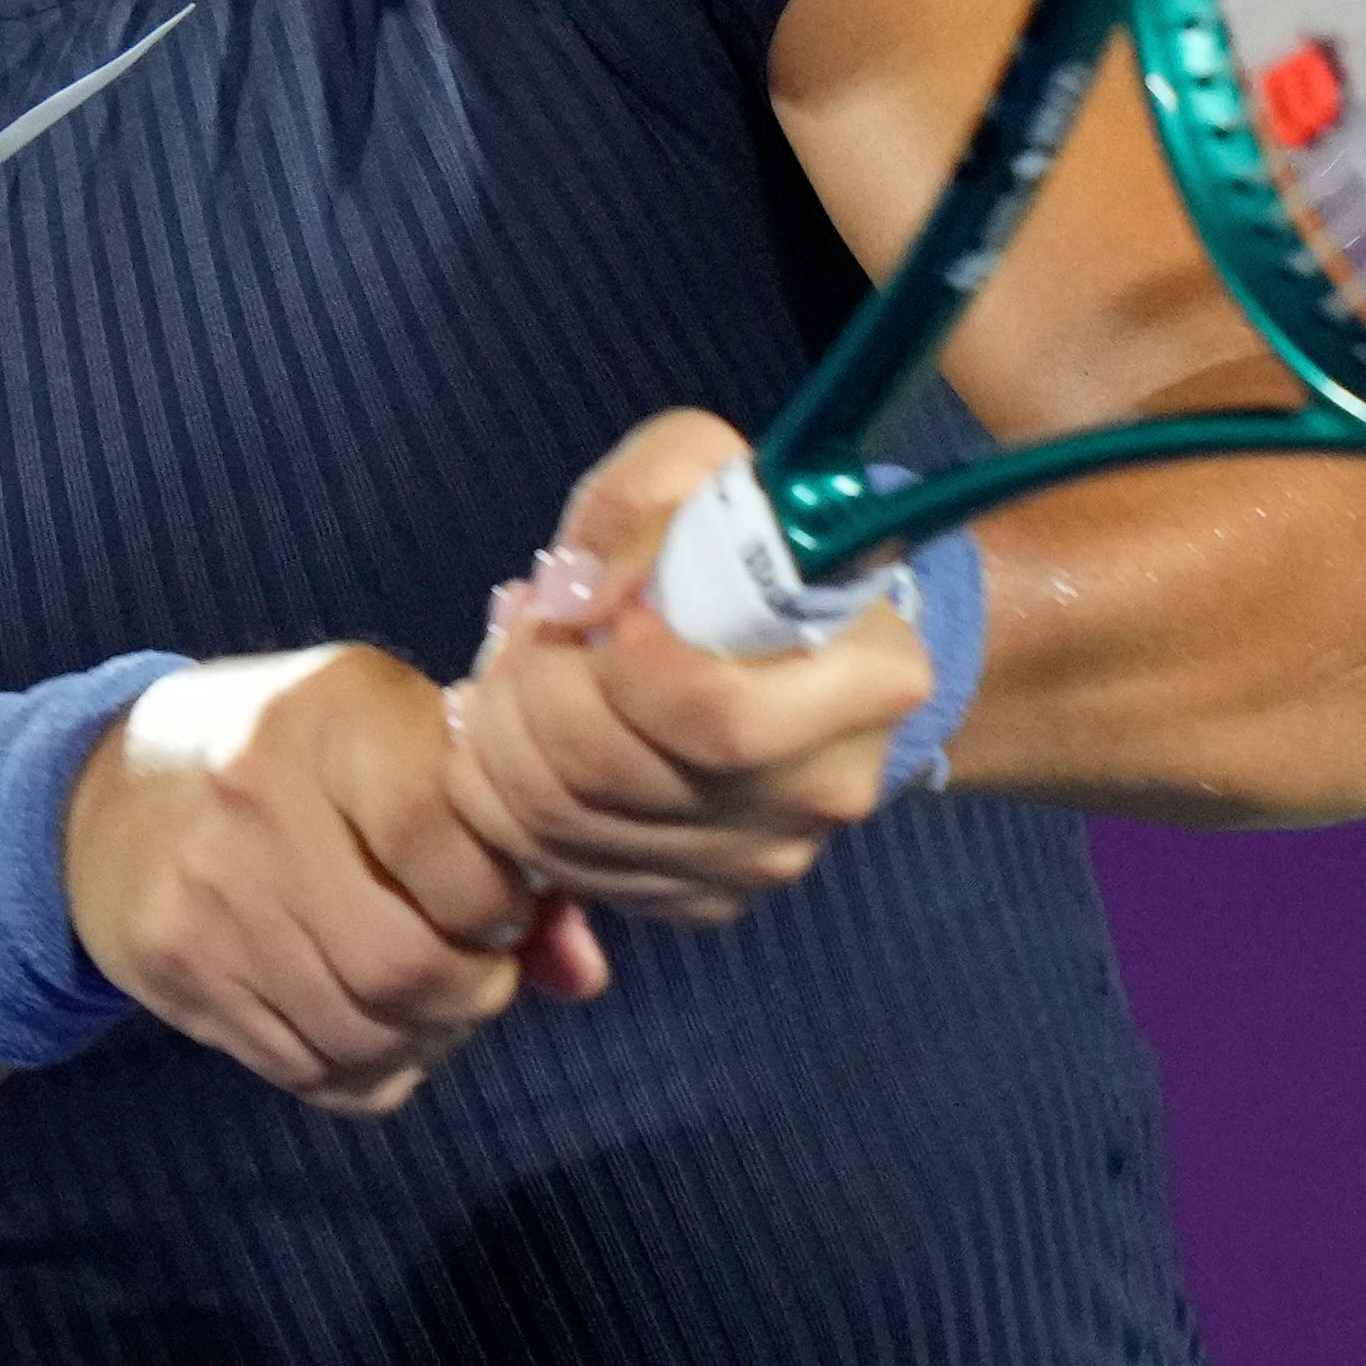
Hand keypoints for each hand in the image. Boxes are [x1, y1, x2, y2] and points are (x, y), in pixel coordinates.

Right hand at [64, 643, 610, 1115]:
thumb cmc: (297, 755)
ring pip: (363, 1034)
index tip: (506, 901)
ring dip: (426, 1039)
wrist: (111, 789)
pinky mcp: (178, 971)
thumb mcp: (395, 743)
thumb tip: (583, 974)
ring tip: (430, 999)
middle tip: (480, 969)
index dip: (505, 898)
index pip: (451, 838)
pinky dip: (366, 1068)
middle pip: (410, 962)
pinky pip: (308, 1070)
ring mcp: (209, 892)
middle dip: (475, 989)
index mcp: (336, 711)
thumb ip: (499, 841)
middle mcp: (260, 796)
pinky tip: (370, 1024)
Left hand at [443, 410, 929, 927]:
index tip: (589, 590)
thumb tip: (572, 596)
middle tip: (527, 617)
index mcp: (866, 680)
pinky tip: (515, 725)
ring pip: (565, 826)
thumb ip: (636, 504)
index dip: (609, 656)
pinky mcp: (702, 896)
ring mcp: (759, 859)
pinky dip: (502, 794)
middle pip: (611, 771)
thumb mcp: (706, 469)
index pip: (707, 711)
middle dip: (530, 683)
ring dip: (498, 732)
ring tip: (511, 659)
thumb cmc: (755, 536)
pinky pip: (561, 865)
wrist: (806, 635)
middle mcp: (820, 791)